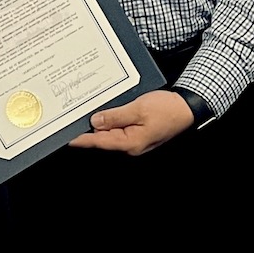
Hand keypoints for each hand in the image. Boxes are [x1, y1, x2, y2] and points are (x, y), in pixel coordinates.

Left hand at [67, 89, 193, 155]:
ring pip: (110, 133)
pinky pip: (119, 129)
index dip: (82, 139)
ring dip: (99, 125)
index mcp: (131, 142)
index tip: (67, 137)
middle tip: (71, 122)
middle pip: (103, 139)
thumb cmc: (167, 109)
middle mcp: (131, 145)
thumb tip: (95, 122)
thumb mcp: (139, 109)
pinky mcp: (138, 133)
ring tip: (83, 116)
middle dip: (88, 131)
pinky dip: (110, 122)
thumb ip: (115, 116)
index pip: (99, 141)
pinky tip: (104, 114)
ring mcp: (135, 140)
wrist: (187, 107)